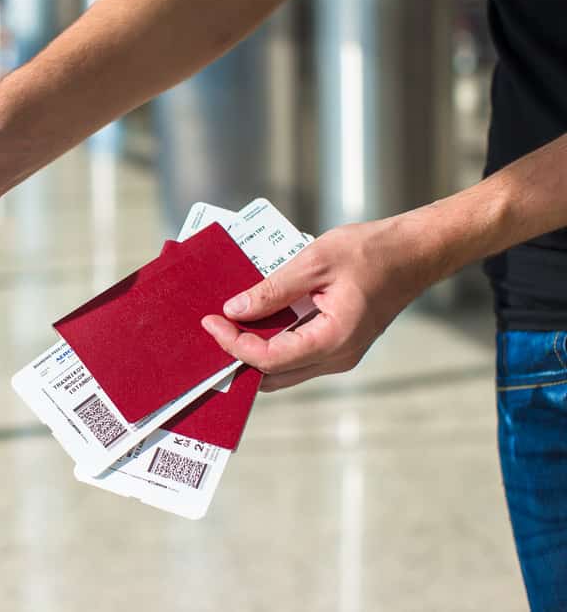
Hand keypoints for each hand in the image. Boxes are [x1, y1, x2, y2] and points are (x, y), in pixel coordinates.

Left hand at [201, 216, 444, 390]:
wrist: (414, 253)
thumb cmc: (372, 252)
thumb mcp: (315, 261)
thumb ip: (274, 289)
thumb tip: (236, 309)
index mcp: (334, 339)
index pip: (269, 358)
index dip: (234, 343)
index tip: (211, 321)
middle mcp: (338, 357)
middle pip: (273, 374)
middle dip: (238, 355)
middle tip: (212, 327)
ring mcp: (340, 356)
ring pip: (284, 370)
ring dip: (254, 351)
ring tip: (228, 323)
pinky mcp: (338, 346)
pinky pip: (296, 356)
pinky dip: (271, 344)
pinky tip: (255, 321)